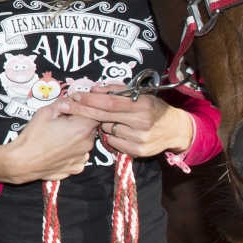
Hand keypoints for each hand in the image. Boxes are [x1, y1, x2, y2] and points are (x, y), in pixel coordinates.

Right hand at [0, 98, 98, 184]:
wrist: (23, 162)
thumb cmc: (33, 136)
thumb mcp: (45, 112)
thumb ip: (64, 103)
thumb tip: (74, 98)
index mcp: (82, 128)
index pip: (94, 114)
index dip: (83, 110)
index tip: (72, 111)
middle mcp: (87, 144)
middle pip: (90, 128)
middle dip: (79, 124)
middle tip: (61, 124)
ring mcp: (82, 158)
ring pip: (84, 143)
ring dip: (76, 139)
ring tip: (58, 139)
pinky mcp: (76, 168)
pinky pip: (79, 157)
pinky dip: (72, 153)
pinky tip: (58, 151)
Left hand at [63, 88, 195, 159]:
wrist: (176, 130)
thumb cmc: (154, 108)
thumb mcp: (141, 95)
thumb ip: (117, 92)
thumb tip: (94, 90)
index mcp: (143, 105)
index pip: (110, 103)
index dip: (90, 100)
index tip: (74, 97)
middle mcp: (141, 123)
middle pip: (103, 117)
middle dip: (83, 111)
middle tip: (66, 106)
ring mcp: (139, 139)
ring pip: (107, 130)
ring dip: (105, 124)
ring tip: (117, 120)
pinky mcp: (137, 152)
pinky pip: (113, 142)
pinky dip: (113, 136)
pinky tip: (122, 131)